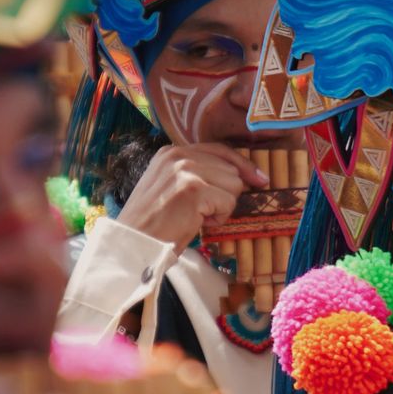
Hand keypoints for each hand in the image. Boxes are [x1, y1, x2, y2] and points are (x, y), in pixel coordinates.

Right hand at [118, 144, 267, 250]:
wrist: (134, 243)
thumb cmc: (153, 224)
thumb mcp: (171, 187)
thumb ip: (197, 174)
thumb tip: (240, 176)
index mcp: (171, 152)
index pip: (220, 150)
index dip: (242, 166)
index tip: (259, 178)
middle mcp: (178, 155)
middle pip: (231, 169)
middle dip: (225, 194)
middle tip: (201, 212)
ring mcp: (186, 170)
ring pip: (234, 185)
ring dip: (222, 207)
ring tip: (196, 216)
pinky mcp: (194, 189)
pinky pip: (228, 202)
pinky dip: (218, 218)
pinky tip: (197, 222)